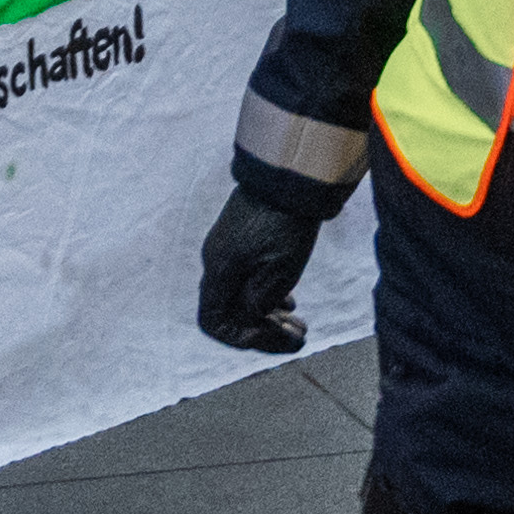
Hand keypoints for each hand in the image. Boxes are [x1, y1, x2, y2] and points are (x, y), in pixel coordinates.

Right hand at [193, 188, 316, 353]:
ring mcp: (225, 247)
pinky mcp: (238, 238)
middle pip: (229, 310)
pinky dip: (265, 296)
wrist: (289, 176)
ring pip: (239, 295)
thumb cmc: (286, 224)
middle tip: (298, 336)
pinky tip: (290, 301)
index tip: (272, 336)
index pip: (213, 321)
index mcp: (219, 269)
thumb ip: (259, 302)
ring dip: (268, 315)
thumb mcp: (280, 271)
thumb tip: (250, 318)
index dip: (240, 337)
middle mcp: (215, 260)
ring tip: (299, 324)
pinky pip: (244, 278)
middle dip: (264, 330)